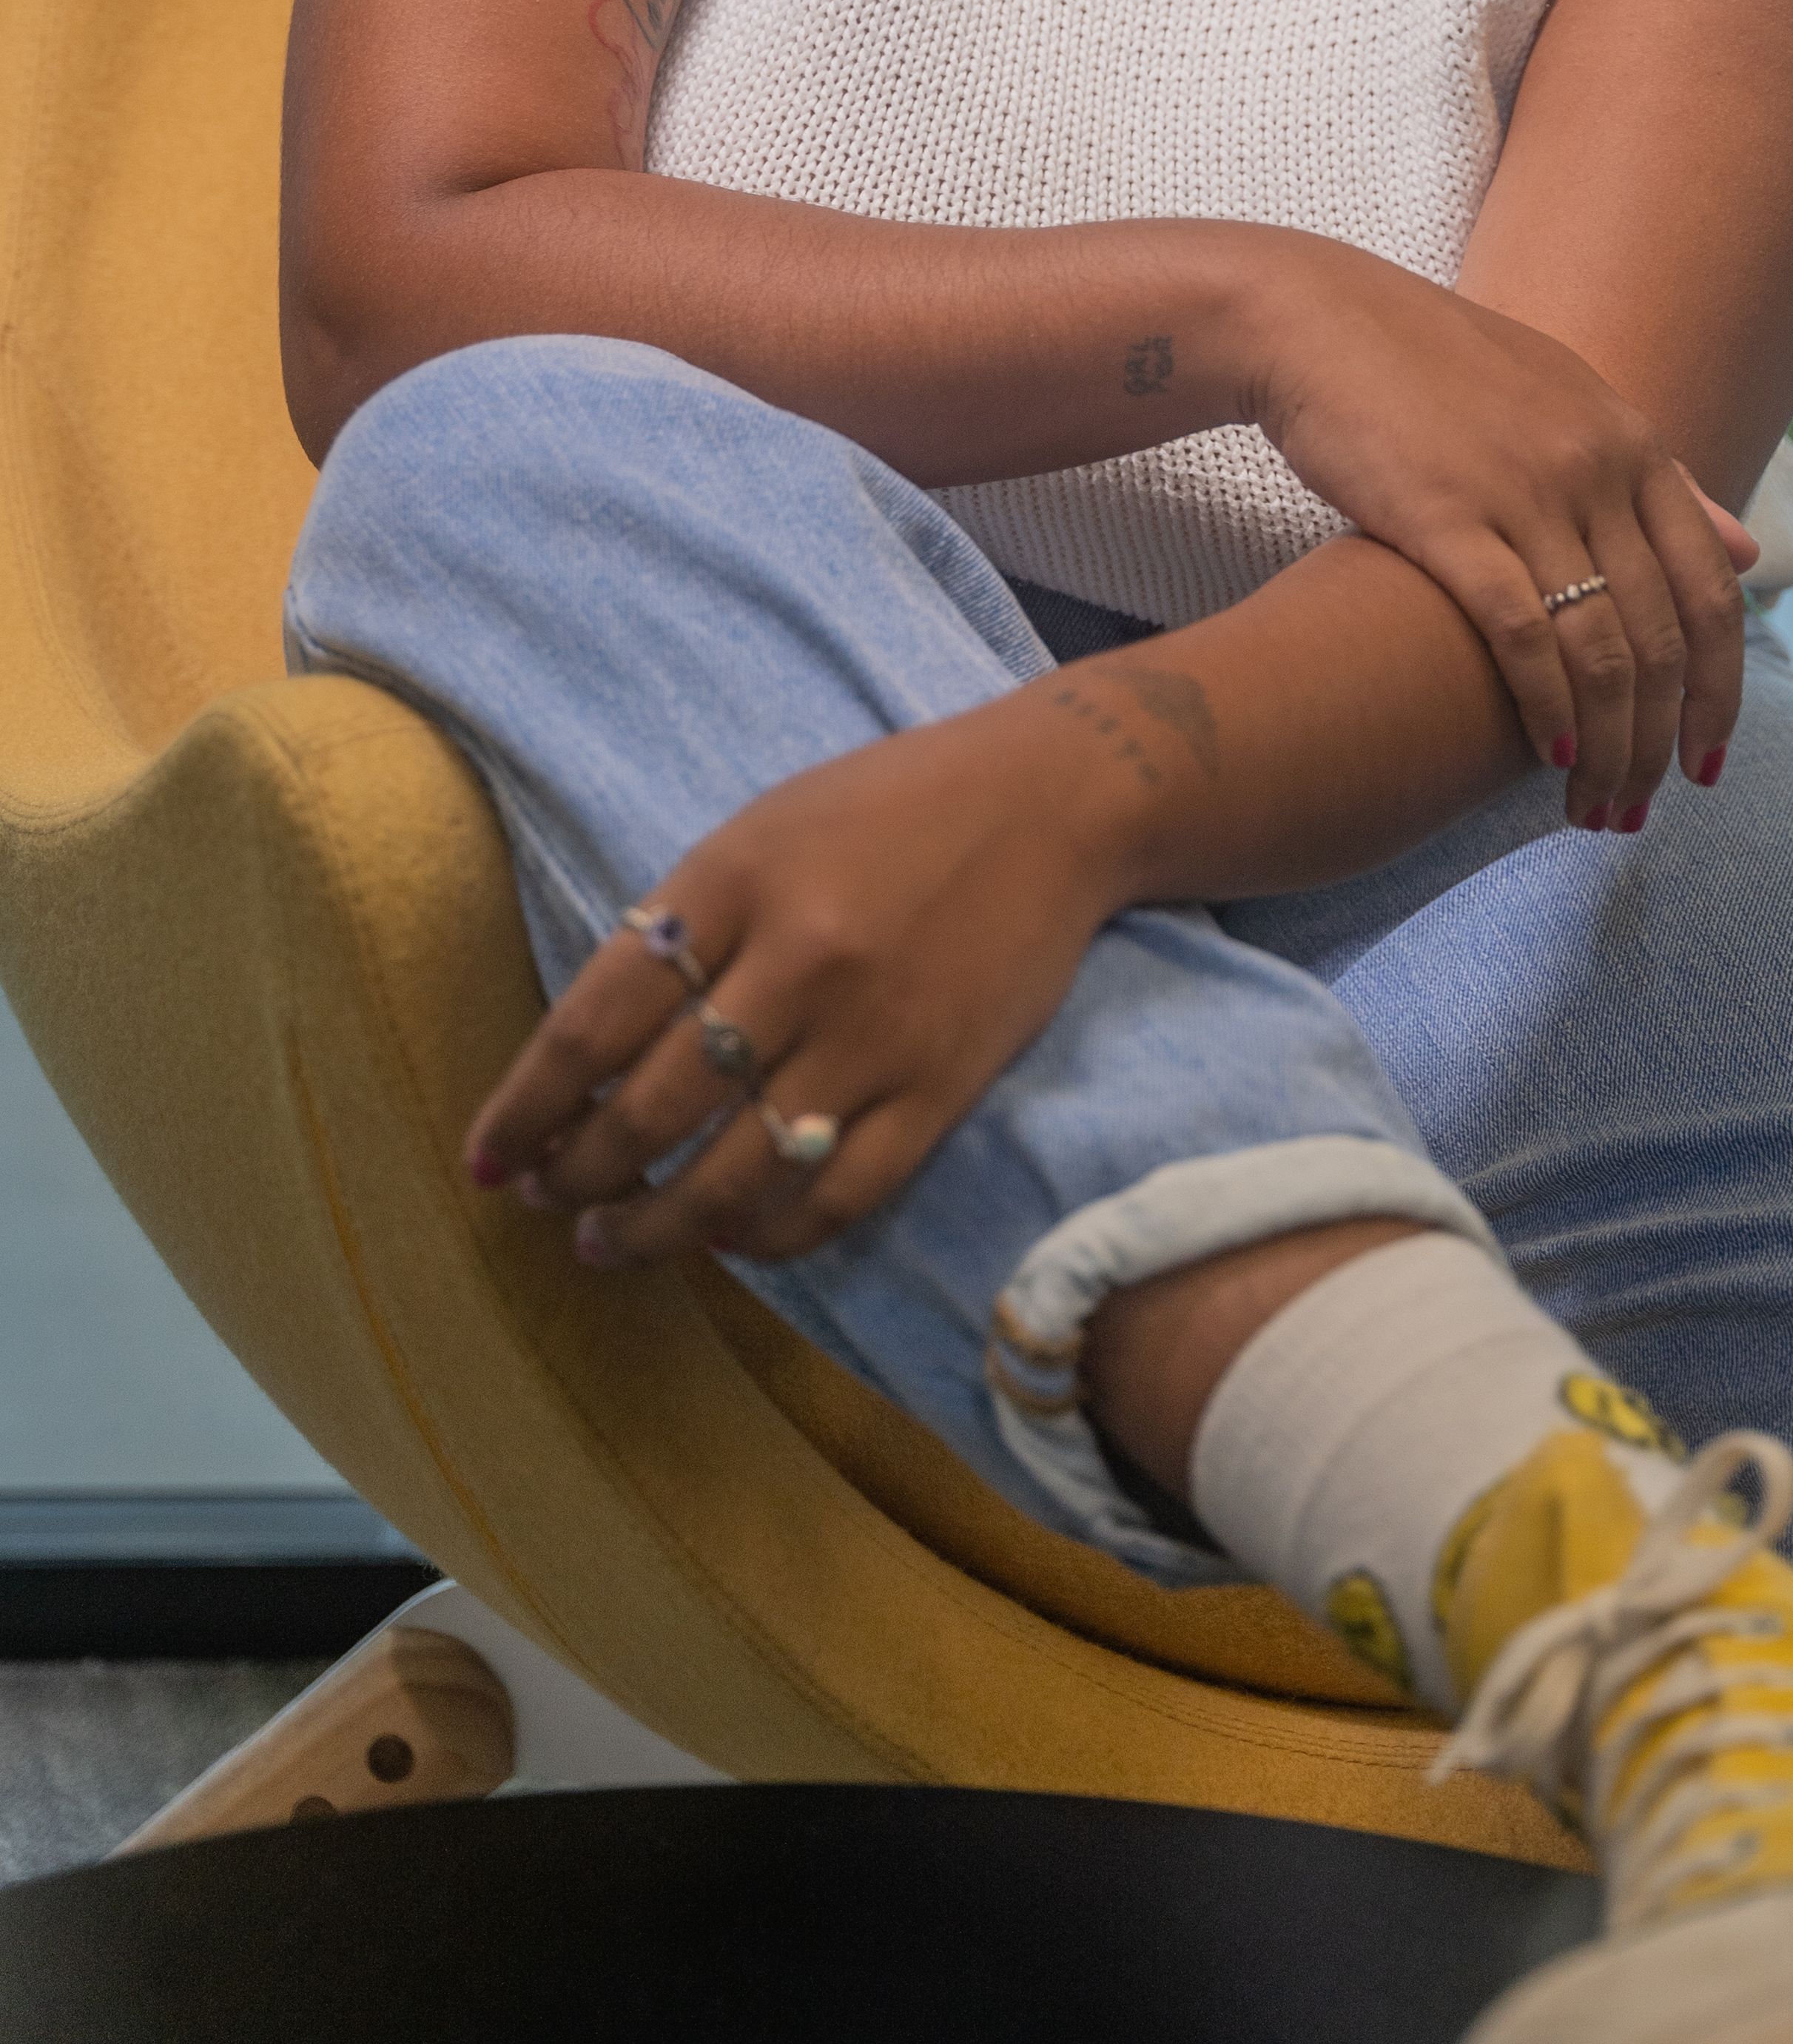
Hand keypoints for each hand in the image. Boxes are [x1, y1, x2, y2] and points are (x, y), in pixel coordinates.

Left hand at [462, 692, 1145, 1264]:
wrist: (1055, 802)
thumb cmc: (888, 808)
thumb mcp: (760, 830)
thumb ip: (682, 927)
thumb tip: (588, 1053)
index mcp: (734, 881)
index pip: (593, 1023)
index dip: (525, 1107)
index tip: (487, 1158)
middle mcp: (799, 962)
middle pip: (651, 1112)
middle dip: (576, 1176)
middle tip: (546, 1200)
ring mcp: (874, 1035)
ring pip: (734, 1176)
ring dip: (654, 1228)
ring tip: (611, 1241)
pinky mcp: (941, 1089)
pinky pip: (835, 1200)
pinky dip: (767, 1238)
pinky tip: (728, 1240)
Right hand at [1236, 242, 1757, 827]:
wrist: (1316, 321)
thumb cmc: (1436, 372)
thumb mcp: (1566, 404)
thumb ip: (1659, 483)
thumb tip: (1748, 554)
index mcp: (1633, 443)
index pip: (1712, 593)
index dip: (1721, 691)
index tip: (1706, 762)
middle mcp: (1596, 467)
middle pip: (1662, 638)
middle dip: (1660, 741)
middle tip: (1640, 809)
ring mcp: (1525, 492)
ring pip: (1601, 651)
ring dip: (1606, 746)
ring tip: (1593, 808)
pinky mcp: (1447, 519)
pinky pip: (1520, 632)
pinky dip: (1544, 703)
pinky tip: (1544, 753)